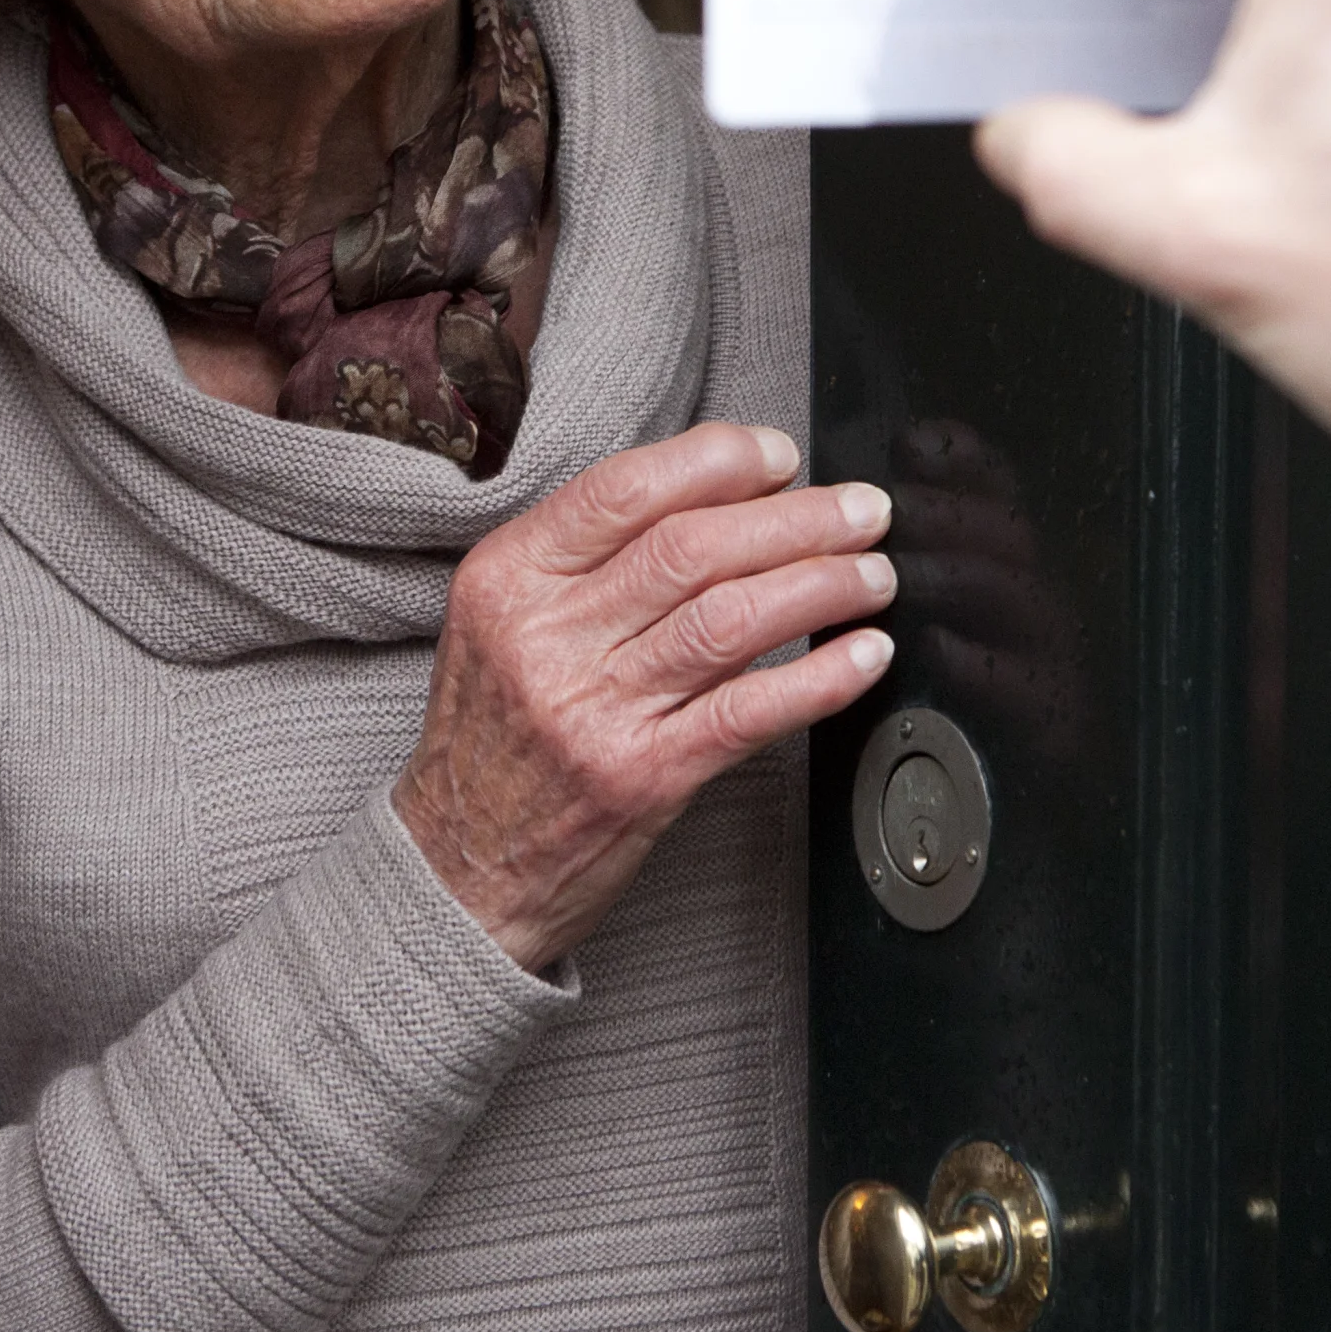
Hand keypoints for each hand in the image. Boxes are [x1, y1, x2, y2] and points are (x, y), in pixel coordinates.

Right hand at [398, 423, 895, 970]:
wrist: (455, 873)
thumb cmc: (492, 743)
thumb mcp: (501, 628)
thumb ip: (587, 564)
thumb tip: (723, 501)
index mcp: (507, 579)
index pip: (626, 490)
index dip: (720, 461)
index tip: (780, 458)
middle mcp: (545, 637)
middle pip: (694, 547)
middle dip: (799, 518)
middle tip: (862, 511)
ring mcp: (593, 710)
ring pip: (731, 618)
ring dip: (824, 585)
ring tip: (874, 575)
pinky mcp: (642, 778)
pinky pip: (750, 712)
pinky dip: (821, 677)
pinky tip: (864, 655)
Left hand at [883, 420, 1084, 770]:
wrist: (1003, 804)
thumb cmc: (963, 706)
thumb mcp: (931, 619)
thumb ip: (902, 562)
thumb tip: (846, 508)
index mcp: (1003, 570)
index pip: (994, 496)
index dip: (961, 463)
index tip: (919, 443)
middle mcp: (1032, 604)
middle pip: (1009, 536)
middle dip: (950, 513)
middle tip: (894, 505)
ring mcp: (1048, 658)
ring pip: (1015, 598)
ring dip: (955, 578)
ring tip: (901, 573)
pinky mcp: (1055, 721)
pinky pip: (1021, 685)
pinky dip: (975, 664)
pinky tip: (937, 650)